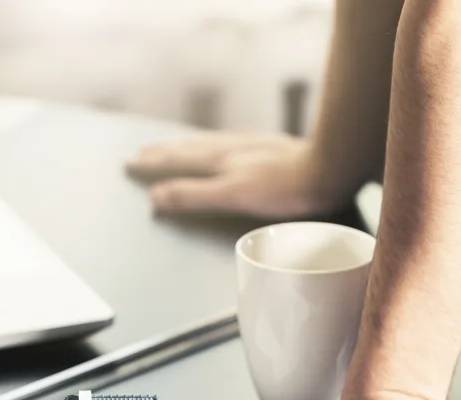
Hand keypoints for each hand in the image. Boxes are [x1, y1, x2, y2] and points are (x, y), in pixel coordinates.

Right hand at [125, 131, 345, 217]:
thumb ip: (193, 195)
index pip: (176, 161)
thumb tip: (156, 196)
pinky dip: (214, 143)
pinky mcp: (272, 148)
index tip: (130, 163)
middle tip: (141, 151)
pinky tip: (223, 144)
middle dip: (163, 151)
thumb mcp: (231, 196)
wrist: (330, 169)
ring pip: (208, 142)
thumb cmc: (285, 189)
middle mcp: (232, 148)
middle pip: (188, 148)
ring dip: (185, 145)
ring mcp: (252, 146)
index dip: (152, 164)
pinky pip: (230, 142)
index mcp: (219, 161)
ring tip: (172, 145)